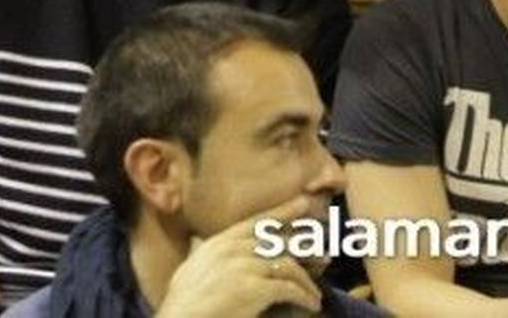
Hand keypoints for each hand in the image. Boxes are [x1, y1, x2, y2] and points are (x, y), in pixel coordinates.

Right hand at [154, 197, 323, 317]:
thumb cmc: (183, 303)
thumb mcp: (193, 270)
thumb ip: (214, 258)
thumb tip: (226, 257)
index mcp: (218, 242)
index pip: (256, 221)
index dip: (282, 211)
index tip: (303, 203)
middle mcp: (233, 249)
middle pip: (278, 242)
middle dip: (304, 248)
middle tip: (324, 255)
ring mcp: (244, 267)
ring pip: (287, 265)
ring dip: (306, 280)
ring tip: (316, 294)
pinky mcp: (253, 289)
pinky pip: (288, 288)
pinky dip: (303, 296)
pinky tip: (311, 304)